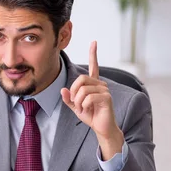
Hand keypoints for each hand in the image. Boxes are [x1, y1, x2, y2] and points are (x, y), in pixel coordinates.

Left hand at [61, 41, 123, 159]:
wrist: (101, 128)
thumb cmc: (90, 115)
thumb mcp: (75, 107)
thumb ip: (69, 99)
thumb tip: (63, 90)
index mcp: (93, 84)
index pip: (94, 66)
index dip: (93, 54)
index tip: (94, 42)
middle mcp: (100, 84)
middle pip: (81, 78)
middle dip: (74, 91)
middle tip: (75, 102)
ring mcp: (105, 89)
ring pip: (83, 89)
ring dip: (78, 101)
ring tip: (83, 108)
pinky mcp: (107, 97)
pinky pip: (89, 97)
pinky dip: (84, 105)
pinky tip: (87, 109)